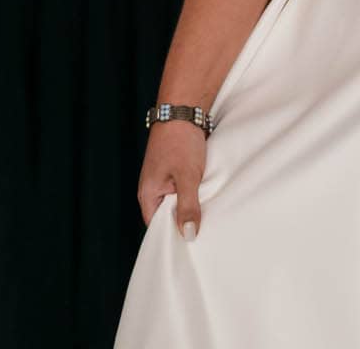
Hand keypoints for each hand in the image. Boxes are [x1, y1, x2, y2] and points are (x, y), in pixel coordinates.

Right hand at [136, 121, 206, 238]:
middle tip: (207, 235)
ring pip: (179, 202)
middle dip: (185, 223)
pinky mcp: (176, 171)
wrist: (183, 111)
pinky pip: (185, 190)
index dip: (174, 237)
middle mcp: (153, 190)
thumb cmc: (180, 143)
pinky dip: (196, 194)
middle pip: (169, 216)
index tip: (193, 247)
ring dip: (193, 207)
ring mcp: (165, 180)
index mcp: (148, 195)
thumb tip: (188, 235)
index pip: (158, 228)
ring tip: (211, 218)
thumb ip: (187, 206)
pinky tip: (211, 198)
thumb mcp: (187, 177)